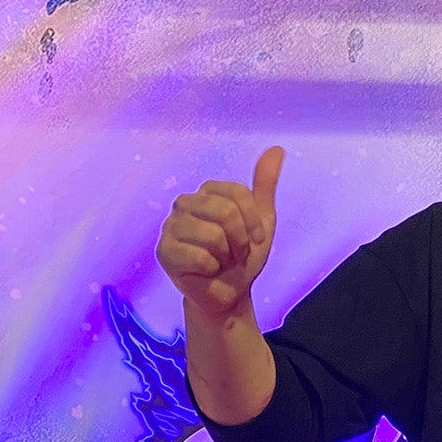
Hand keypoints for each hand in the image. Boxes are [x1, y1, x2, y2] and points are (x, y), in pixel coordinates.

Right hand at [155, 147, 283, 320]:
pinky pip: (199, 257)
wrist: (230, 293)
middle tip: (235, 253)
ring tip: (220, 261)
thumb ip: (265, 185)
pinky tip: (205, 271)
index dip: (253, 220)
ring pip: (213, 235)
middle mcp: (185, 203)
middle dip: (240, 239)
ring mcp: (171, 226)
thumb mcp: (262, 219)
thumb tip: (277, 149)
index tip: (256, 238)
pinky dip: (211, 269)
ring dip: (226, 256)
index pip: (237, 192)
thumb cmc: (242, 256)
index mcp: (207, 192)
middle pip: (225, 211)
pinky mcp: (164, 251)